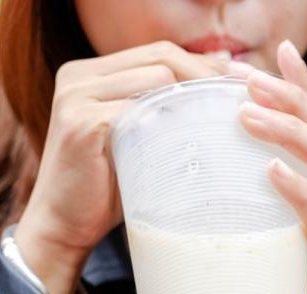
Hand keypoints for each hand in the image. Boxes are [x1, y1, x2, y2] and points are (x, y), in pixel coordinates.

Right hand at [14, 41, 231, 293]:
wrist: (63, 226)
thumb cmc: (109, 187)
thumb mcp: (139, 139)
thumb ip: (165, 111)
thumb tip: (221, 83)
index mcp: (93, 74)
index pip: (159, 53)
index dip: (203, 63)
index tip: (242, 82)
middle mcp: (79, 76)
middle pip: (159, 56)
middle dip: (207, 74)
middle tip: (242, 96)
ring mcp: (76, 96)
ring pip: (154, 77)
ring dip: (194, 96)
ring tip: (225, 117)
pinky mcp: (80, 122)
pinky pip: (137, 110)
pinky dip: (169, 121)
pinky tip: (195, 138)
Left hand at [239, 40, 306, 293]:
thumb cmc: (300, 282)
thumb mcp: (283, 228)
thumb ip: (268, 196)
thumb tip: (217, 163)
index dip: (301, 85)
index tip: (273, 52)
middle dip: (288, 99)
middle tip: (246, 77)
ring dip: (289, 134)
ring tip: (248, 114)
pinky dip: (300, 192)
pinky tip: (272, 172)